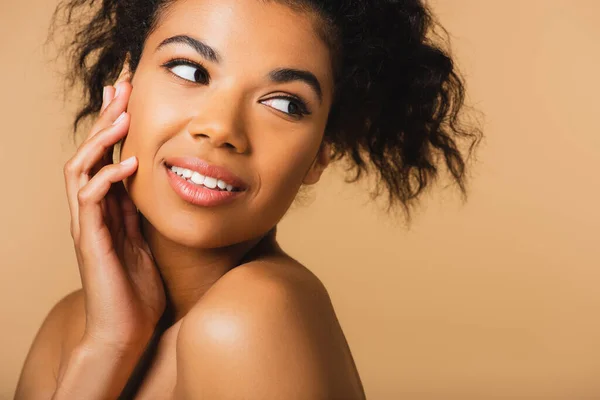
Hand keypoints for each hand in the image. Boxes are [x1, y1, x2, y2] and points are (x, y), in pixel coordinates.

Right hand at [63, 78, 165, 352]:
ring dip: (100, 140)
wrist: (126, 332)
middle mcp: (93, 211)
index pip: (108, 156)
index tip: (131, 95)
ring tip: (122, 115)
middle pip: (90, 153)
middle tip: (121, 87)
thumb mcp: (147, 241)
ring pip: (81, 170)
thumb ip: (142, 214)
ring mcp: (88, 225)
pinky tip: (130, 164)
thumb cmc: (138, 290)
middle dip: (105, 119)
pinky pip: (90, 201)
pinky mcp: (90, 241)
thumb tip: (154, 186)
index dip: (116, 125)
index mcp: (109, 209)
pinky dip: (109, 178)